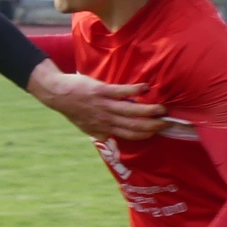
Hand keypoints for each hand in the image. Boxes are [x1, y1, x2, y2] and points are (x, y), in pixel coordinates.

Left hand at [27, 61, 165, 140]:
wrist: (58, 94)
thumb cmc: (73, 109)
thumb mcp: (86, 126)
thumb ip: (99, 132)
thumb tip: (110, 138)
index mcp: (104, 128)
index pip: (129, 135)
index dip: (146, 134)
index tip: (158, 131)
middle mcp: (106, 119)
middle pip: (135, 125)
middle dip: (153, 125)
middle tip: (168, 121)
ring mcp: (104, 105)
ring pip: (132, 111)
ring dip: (149, 110)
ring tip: (162, 108)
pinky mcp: (102, 91)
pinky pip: (122, 92)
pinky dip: (136, 90)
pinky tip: (146, 87)